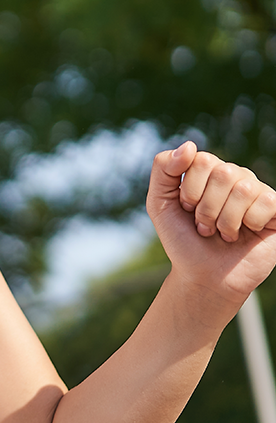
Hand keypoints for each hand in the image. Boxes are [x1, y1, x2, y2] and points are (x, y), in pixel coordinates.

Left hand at [147, 142, 275, 303]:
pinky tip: (245, 233)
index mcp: (206, 170)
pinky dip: (249, 222)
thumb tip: (189, 145)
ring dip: (226, 219)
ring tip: (222, 232)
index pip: (200, 160)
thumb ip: (163, 168)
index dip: (190, 190)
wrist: (203, 276)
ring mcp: (255, 192)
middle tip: (204, 225)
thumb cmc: (182, 238)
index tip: (187, 209)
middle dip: (207, 207)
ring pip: (243, 188)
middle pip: (223, 173)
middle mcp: (233, 176)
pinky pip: (266, 201)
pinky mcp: (275, 210)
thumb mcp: (159, 202)